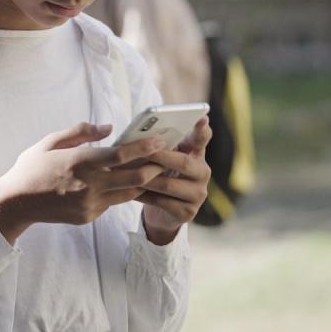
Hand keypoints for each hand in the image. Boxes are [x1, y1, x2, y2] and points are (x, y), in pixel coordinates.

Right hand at [0, 123, 166, 243]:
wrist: (16, 203)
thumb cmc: (32, 167)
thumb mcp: (51, 141)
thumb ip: (81, 131)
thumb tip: (109, 128)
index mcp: (81, 162)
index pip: (122, 155)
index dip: (145, 148)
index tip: (160, 140)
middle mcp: (89, 185)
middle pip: (136, 178)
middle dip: (155, 168)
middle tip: (166, 157)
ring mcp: (91, 203)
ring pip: (129, 193)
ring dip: (143, 182)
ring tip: (152, 169)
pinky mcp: (89, 216)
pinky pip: (112, 202)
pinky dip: (120, 192)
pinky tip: (123, 183)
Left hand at [137, 116, 212, 244]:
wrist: (163, 213)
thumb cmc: (161, 177)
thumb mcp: (164, 160)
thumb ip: (161, 147)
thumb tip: (141, 134)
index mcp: (197, 155)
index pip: (202, 139)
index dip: (202, 130)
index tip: (202, 118)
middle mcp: (203, 173)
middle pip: (184, 162)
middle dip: (161, 156)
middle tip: (143, 151)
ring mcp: (198, 195)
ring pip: (168, 185)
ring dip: (146, 178)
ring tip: (128, 172)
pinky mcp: (188, 213)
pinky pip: (161, 202)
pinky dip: (143, 195)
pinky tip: (129, 191)